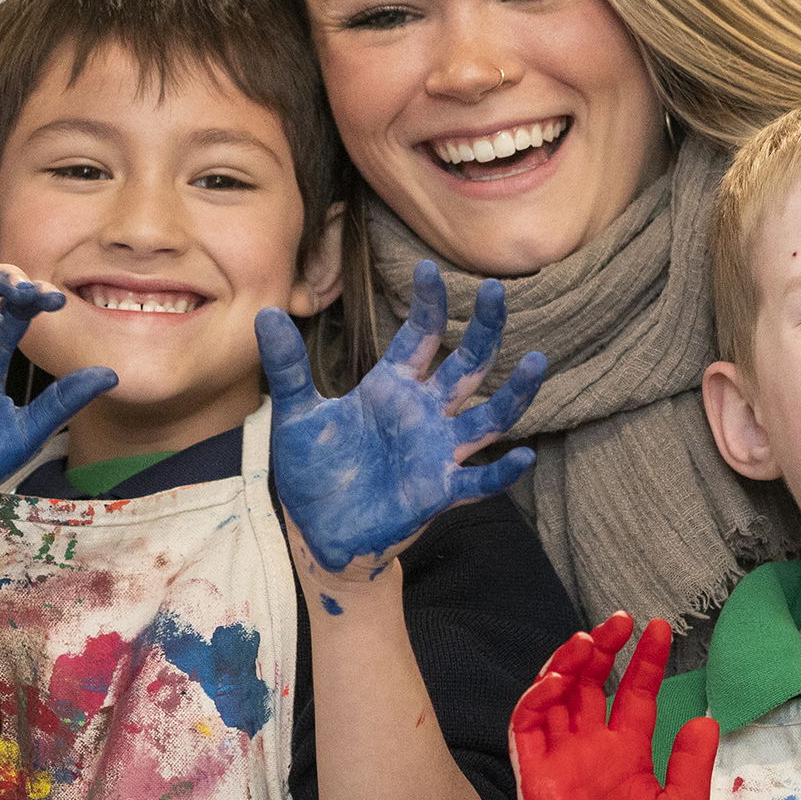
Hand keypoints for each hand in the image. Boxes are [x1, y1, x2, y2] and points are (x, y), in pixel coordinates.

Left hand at [256, 262, 544, 572]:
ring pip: (489, 416)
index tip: (429, 268)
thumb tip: (264, 311)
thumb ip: (288, 367)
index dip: (428, 304)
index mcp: (391, 388)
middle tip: (495, 292)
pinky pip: (480, 481)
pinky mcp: (438, 490)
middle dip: (483, 329)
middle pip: (467, 365)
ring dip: (514, 392)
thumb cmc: (314, 471)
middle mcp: (423, 413)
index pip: (420, 336)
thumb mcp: (297, 415)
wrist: (319, 530)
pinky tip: (523, 456)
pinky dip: (502, 472)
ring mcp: (435, 450)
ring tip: (536, 361)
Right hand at [512, 613, 717, 799]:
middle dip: (602, 649)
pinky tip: (556, 681)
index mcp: (626, 754)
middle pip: (589, 684)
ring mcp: (560, 761)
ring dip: (566, 665)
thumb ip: (690, 764)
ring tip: (588, 640)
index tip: (658, 630)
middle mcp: (590, 750)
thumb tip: (703, 719)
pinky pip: (526, 730)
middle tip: (620, 621)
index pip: (631, 694)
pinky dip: (535, 700)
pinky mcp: (534, 778)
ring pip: (554, 697)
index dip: (643, 661)